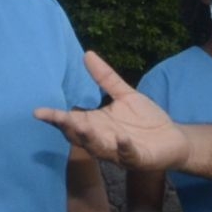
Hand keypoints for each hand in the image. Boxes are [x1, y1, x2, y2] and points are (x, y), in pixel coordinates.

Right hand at [36, 53, 191, 171]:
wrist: (174, 140)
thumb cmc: (146, 121)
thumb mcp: (125, 95)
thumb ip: (105, 78)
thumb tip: (88, 54)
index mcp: (97, 125)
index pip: (71, 122)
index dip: (55, 118)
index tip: (38, 111)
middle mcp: (103, 140)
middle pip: (80, 136)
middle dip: (69, 128)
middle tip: (58, 118)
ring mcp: (119, 151)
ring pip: (99, 147)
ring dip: (90, 138)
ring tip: (81, 126)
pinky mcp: (138, 158)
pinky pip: (128, 154)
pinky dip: (124, 147)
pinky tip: (121, 137)